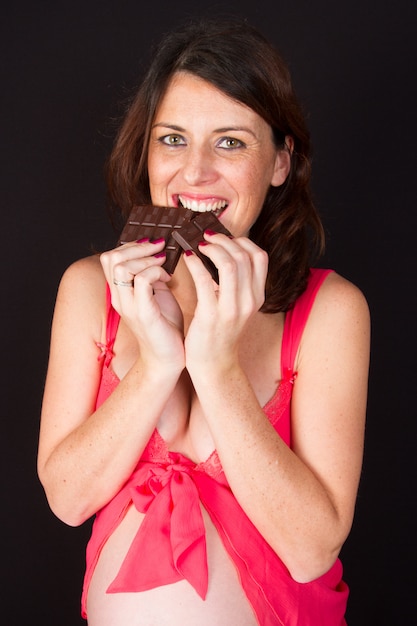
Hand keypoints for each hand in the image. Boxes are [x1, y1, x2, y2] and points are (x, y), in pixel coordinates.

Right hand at [100, 239, 184, 369]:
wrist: (168, 358)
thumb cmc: (165, 326)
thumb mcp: (157, 294)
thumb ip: (152, 275)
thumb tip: (158, 254)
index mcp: (119, 293)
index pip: (110, 258)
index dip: (130, 246)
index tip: (152, 246)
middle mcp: (119, 298)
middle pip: (111, 258)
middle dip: (137, 247)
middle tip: (158, 249)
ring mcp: (129, 307)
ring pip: (122, 268)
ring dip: (146, 259)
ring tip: (163, 263)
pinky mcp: (144, 314)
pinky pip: (143, 282)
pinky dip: (156, 272)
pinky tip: (168, 278)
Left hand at [183, 232, 267, 372]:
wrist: (214, 365)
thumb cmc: (221, 333)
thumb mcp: (238, 306)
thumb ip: (238, 283)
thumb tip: (225, 253)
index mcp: (258, 296)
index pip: (259, 256)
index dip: (242, 241)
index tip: (224, 237)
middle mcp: (249, 301)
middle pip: (244, 256)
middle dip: (223, 240)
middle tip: (206, 236)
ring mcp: (232, 309)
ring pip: (230, 264)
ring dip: (211, 248)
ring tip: (198, 244)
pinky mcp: (211, 315)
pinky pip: (204, 280)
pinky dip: (195, 263)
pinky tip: (187, 257)